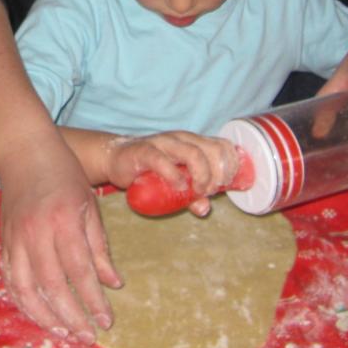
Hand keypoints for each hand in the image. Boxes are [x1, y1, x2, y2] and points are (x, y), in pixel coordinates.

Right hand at [0, 136, 120, 344]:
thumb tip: (113, 283)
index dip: (93, 300)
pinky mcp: (3, 242)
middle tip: (88, 337)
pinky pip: (10, 279)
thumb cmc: (63, 174)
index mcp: (63, 221)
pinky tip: (38, 315)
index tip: (106, 320)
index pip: (79, 270)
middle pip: (52, 286)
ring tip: (64, 333)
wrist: (24, 152)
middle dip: (72, 317)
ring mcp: (15, 239)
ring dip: (45, 317)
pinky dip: (23, 302)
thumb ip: (99, 247)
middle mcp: (36, 233)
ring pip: (26, 288)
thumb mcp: (90, 205)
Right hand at [107, 132, 239, 216]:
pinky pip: (162, 160)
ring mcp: (162, 143)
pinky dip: (174, 175)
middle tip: (211, 190)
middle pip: (213, 150)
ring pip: (193, 153)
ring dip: (202, 175)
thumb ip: (192, 194)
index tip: (226, 184)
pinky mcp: (143, 151)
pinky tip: (177, 186)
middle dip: (218, 174)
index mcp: (193, 142)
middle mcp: (181, 138)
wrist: (116, 159)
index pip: (223, 146)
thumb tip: (205, 209)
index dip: (231, 165)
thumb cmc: (150, 170)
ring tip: (198, 190)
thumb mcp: (176, 183)